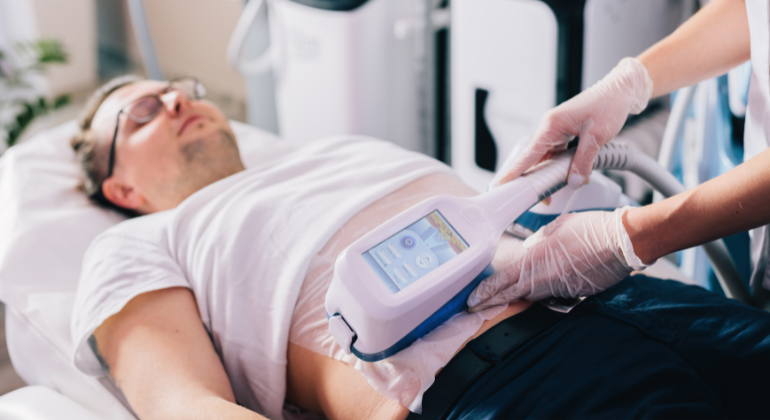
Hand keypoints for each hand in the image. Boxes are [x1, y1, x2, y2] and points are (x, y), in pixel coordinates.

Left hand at [467, 208, 649, 311]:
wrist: (623, 242)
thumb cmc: (591, 228)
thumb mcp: (556, 227)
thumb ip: (538, 241)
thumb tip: (530, 250)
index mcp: (536, 261)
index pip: (503, 282)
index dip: (485, 293)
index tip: (472, 301)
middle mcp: (545, 279)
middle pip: (514, 294)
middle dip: (494, 300)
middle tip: (477, 306)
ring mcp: (561, 290)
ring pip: (534, 295)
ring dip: (520, 295)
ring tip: (503, 296)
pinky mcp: (576, 295)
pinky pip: (555, 295)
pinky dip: (546, 291)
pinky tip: (545, 285)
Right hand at [496, 58, 652, 188]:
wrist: (621, 90)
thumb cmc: (609, 104)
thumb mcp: (597, 136)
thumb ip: (583, 161)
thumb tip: (574, 182)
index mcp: (551, 124)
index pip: (528, 154)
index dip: (514, 171)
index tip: (501, 184)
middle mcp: (549, 127)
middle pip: (534, 159)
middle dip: (534, 179)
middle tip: (536, 198)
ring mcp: (556, 131)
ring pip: (545, 158)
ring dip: (549, 174)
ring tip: (550, 193)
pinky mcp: (564, 133)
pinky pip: (556, 154)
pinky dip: (559, 167)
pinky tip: (566, 177)